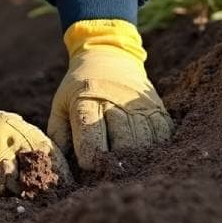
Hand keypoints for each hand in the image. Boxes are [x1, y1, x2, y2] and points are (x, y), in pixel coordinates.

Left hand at [47, 19, 173, 172]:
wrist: (109, 55)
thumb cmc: (80, 87)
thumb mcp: (61, 104)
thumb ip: (58, 135)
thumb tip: (60, 167)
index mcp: (87, 100)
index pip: (91, 137)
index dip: (90, 158)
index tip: (88, 164)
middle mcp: (115, 100)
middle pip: (123, 143)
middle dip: (115, 160)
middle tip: (109, 166)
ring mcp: (139, 104)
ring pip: (145, 141)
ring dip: (136, 157)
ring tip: (126, 162)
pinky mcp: (157, 106)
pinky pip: (163, 133)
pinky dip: (156, 146)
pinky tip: (144, 151)